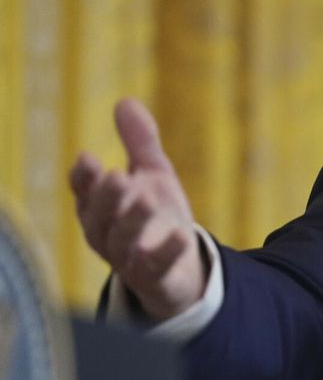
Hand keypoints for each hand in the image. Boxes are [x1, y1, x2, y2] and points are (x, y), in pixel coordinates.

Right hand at [69, 98, 206, 321]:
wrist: (179, 267)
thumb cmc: (157, 218)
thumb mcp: (153, 176)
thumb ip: (140, 143)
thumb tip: (125, 101)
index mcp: (100, 208)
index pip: (84, 192)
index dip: (84, 178)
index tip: (88, 158)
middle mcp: (106, 234)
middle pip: (99, 217)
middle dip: (106, 198)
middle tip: (117, 176)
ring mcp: (128, 260)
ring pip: (122, 243)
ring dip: (133, 222)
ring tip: (147, 200)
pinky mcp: (154, 278)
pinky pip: (156, 268)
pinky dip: (166, 253)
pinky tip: (181, 235)